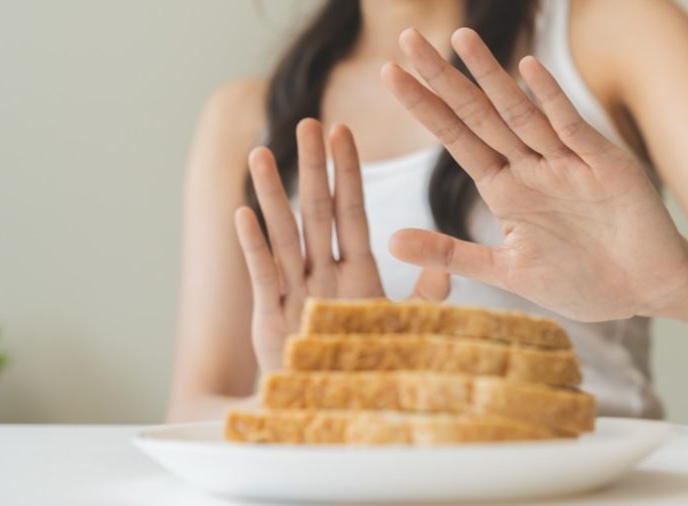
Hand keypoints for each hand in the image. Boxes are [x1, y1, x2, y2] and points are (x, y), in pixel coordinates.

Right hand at [235, 119, 448, 371]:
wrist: (334, 406)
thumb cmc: (365, 364)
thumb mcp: (402, 327)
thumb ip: (423, 296)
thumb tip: (443, 265)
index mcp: (356, 271)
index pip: (351, 211)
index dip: (346, 173)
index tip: (343, 133)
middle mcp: (323, 273)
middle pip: (317, 211)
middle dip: (313, 168)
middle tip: (308, 122)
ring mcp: (295, 290)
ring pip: (285, 233)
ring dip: (273, 194)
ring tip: (261, 152)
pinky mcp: (270, 315)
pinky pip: (263, 273)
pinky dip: (254, 246)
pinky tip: (244, 213)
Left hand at [381, 28, 687, 321]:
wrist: (646, 292)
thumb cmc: (581, 282)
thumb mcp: (505, 272)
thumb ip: (450, 254)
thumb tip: (389, 242)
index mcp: (505, 189)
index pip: (455, 138)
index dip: (424, 106)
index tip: (390, 74)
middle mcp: (530, 167)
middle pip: (478, 114)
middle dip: (443, 78)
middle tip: (408, 39)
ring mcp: (566, 162)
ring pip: (519, 112)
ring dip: (489, 76)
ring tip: (459, 38)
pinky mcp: (604, 166)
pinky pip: (571, 127)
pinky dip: (550, 99)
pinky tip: (526, 68)